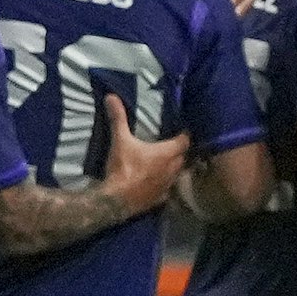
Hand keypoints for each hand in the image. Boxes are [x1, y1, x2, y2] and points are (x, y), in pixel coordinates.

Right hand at [98, 92, 191, 215]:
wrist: (116, 200)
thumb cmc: (122, 167)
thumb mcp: (120, 140)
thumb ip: (118, 118)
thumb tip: (111, 96)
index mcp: (166, 153)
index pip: (184, 141)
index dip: (184, 135)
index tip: (182, 130)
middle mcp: (172, 169)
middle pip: (183, 157)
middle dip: (180, 150)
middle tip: (175, 144)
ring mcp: (168, 185)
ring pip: (178, 173)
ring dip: (175, 167)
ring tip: (169, 161)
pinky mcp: (160, 199)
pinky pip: (169, 189)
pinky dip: (167, 184)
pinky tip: (160, 182)